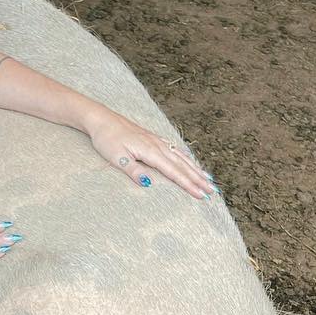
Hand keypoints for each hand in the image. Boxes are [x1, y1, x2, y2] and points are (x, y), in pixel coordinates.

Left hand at [87, 110, 215, 198]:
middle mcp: (158, 145)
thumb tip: (148, 184)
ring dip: (196, 169)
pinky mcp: (153, 138)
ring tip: (209, 179)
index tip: (202, 195)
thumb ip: (133, 170)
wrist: (102, 119)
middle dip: (199, 179)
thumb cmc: (107, 139)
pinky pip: (175, 149)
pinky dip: (186, 157)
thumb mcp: (116, 158)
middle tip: (213, 191)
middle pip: (183, 165)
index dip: (189, 185)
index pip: (174, 172)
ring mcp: (157, 140)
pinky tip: (190, 161)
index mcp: (151, 152)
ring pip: (181, 157)